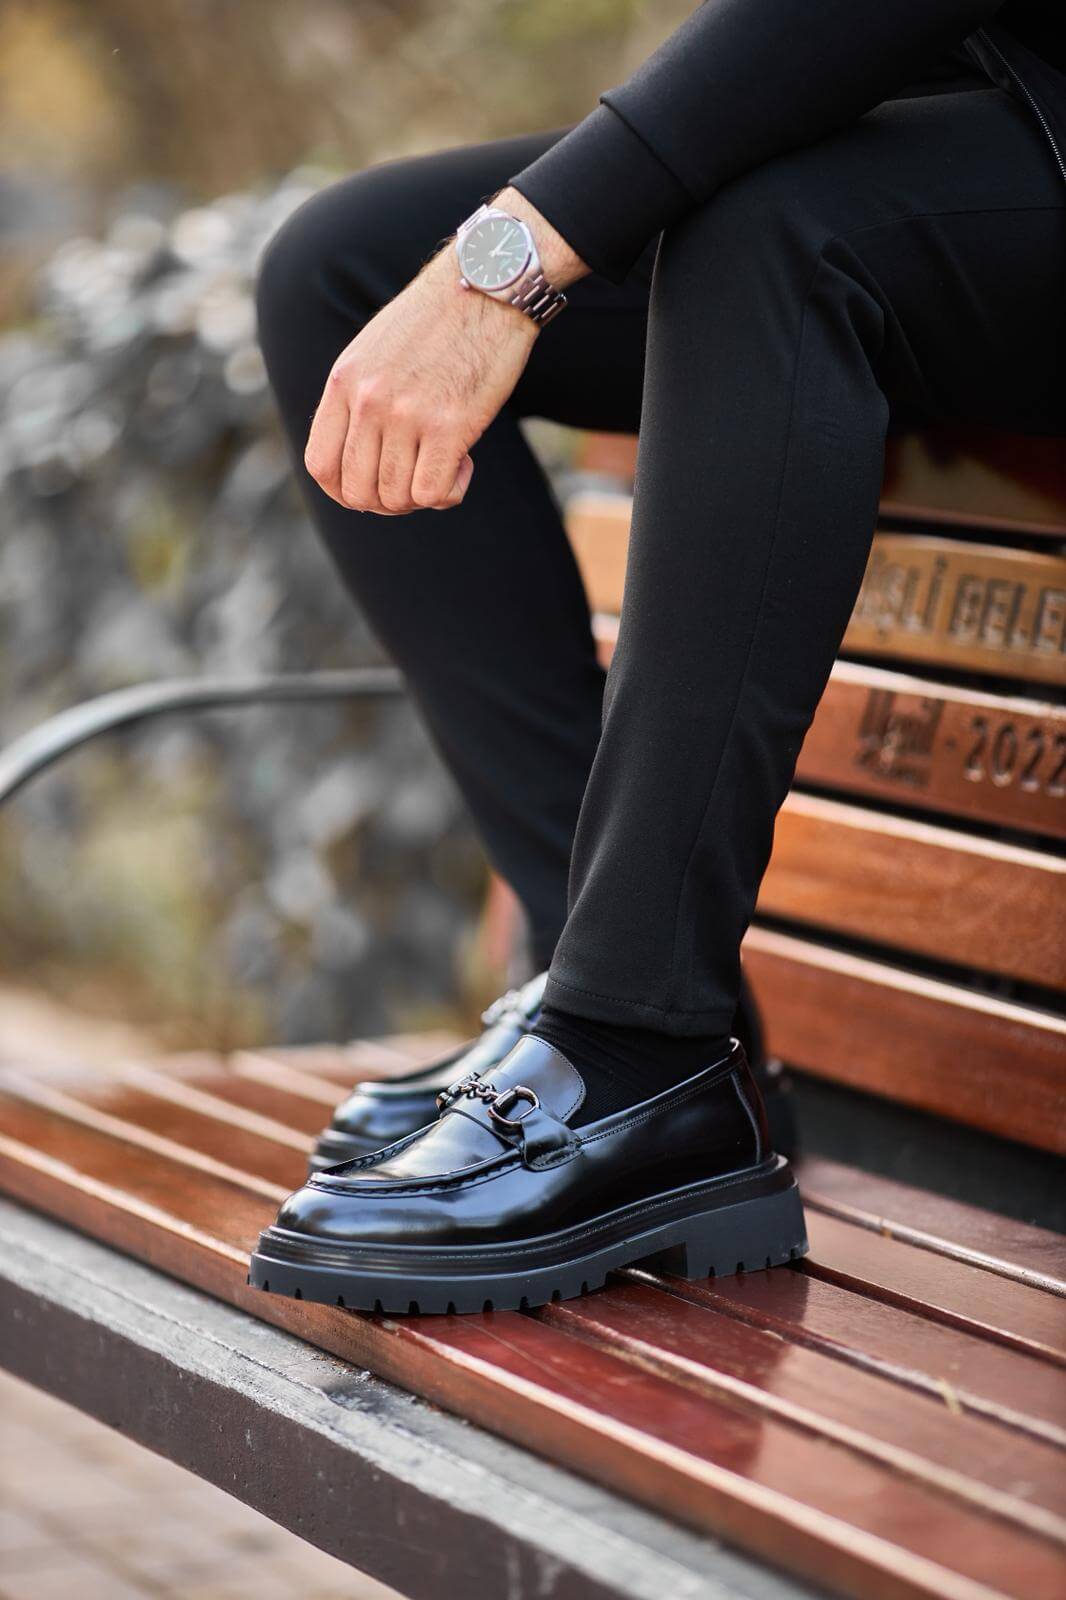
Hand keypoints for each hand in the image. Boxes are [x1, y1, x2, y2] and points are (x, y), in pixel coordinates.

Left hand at [303, 188, 586, 514]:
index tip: (372, 490)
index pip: (322, 466)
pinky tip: (465, 465)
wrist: (487, 286)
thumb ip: (358, 399)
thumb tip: (360, 459)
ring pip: (397, 498)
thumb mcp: (375, 351)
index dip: (345, 493)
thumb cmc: (437, 321)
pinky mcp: (450, 425)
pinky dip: (449, 493)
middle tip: (416, 480)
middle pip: (359, 492)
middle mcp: (368, 400)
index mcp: (344, 381)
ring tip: (445, 463)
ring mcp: (407, 414)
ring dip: (422, 496)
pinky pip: (434, 493)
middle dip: (388, 501)